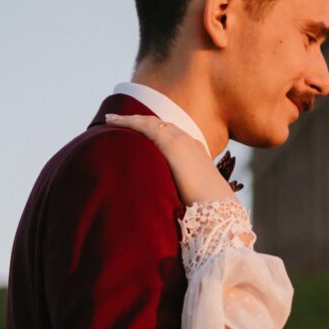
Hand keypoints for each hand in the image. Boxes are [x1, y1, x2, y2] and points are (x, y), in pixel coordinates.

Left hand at [104, 114, 234, 205]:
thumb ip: (183, 193)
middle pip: (160, 125)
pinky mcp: (171, 144)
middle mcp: (189, 142)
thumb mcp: (194, 195)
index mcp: (196, 153)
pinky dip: (128, 122)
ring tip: (111, 119)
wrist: (217, 207)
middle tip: (120, 120)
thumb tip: (171, 203)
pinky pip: (144, 126)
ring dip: (130, 119)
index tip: (141, 131)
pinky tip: (113, 122)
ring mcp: (181, 140)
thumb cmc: (207, 209)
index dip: (155, 131)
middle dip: (140, 121)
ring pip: (150, 122)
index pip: (172, 135)